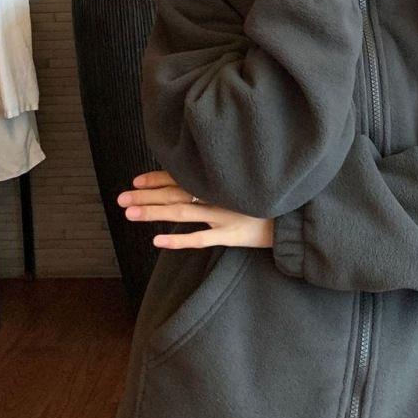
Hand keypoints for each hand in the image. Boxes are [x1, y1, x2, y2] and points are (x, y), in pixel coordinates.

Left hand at [118, 170, 273, 249]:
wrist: (296, 215)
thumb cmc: (269, 197)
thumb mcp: (243, 183)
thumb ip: (220, 181)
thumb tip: (192, 179)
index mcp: (219, 180)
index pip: (181, 177)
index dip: (157, 179)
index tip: (135, 182)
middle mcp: (218, 195)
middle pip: (175, 194)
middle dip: (146, 196)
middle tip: (121, 200)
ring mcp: (224, 215)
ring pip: (182, 213)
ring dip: (154, 212)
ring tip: (130, 214)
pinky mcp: (232, 235)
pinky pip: (201, 238)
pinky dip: (178, 240)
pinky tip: (157, 241)